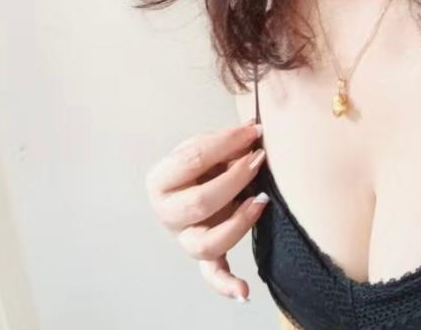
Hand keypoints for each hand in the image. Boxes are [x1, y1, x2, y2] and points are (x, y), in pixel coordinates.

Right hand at [145, 120, 267, 300]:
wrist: (197, 181)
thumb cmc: (201, 163)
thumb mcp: (205, 145)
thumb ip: (226, 139)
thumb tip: (254, 129)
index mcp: (160, 180)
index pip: (192, 160)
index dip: (226, 143)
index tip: (253, 132)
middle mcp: (167, 213)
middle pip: (200, 202)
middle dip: (235, 178)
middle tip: (258, 160)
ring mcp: (185, 237)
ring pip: (206, 244)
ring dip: (238, 223)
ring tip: (260, 201)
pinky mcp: (204, 255)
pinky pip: (212, 274)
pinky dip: (227, 285)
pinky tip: (244, 292)